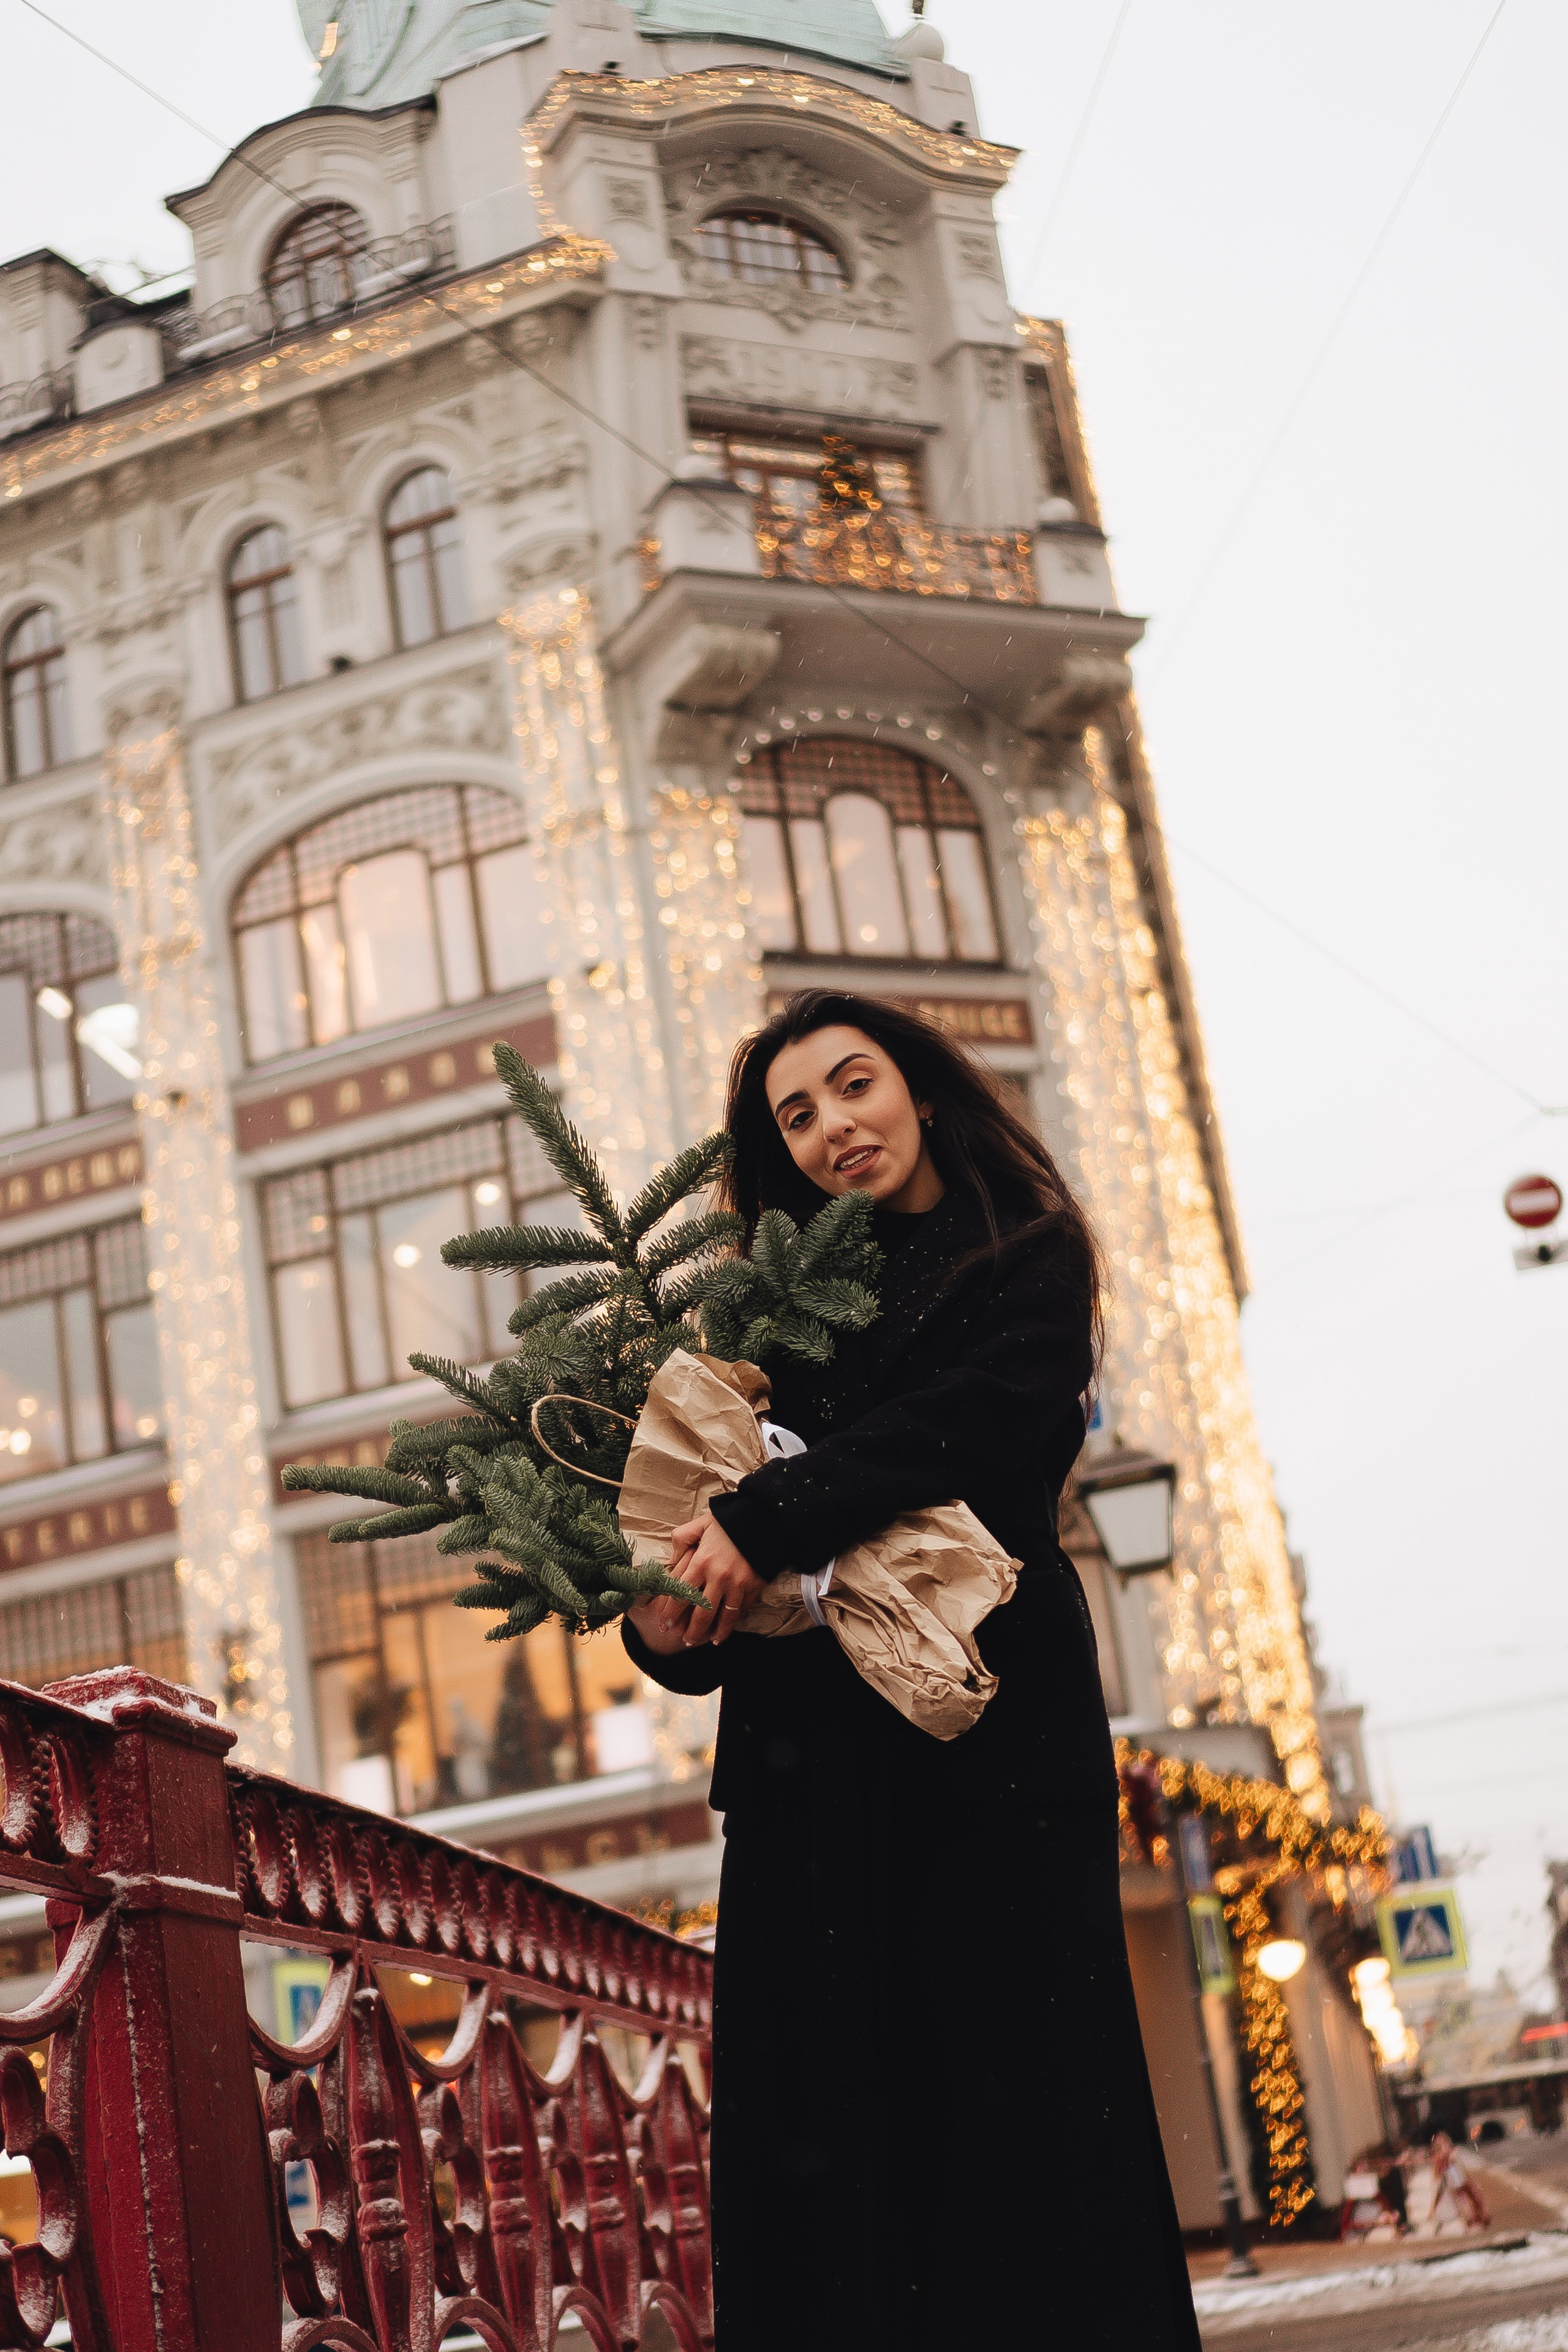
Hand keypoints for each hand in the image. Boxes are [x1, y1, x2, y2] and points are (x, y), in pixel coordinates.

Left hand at [631, 1510, 764, 1648]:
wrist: (765, 1518)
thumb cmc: (730, 1520)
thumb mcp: (701, 1523)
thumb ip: (682, 1538)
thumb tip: (671, 1559)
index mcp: (701, 1561)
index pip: (680, 1594)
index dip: (670, 1612)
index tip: (664, 1623)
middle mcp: (718, 1576)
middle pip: (701, 1613)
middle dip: (690, 1630)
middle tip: (682, 1639)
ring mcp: (738, 1584)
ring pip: (723, 1618)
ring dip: (713, 1633)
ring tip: (706, 1641)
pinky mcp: (753, 1587)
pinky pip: (741, 1611)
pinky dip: (732, 1624)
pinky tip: (726, 1630)